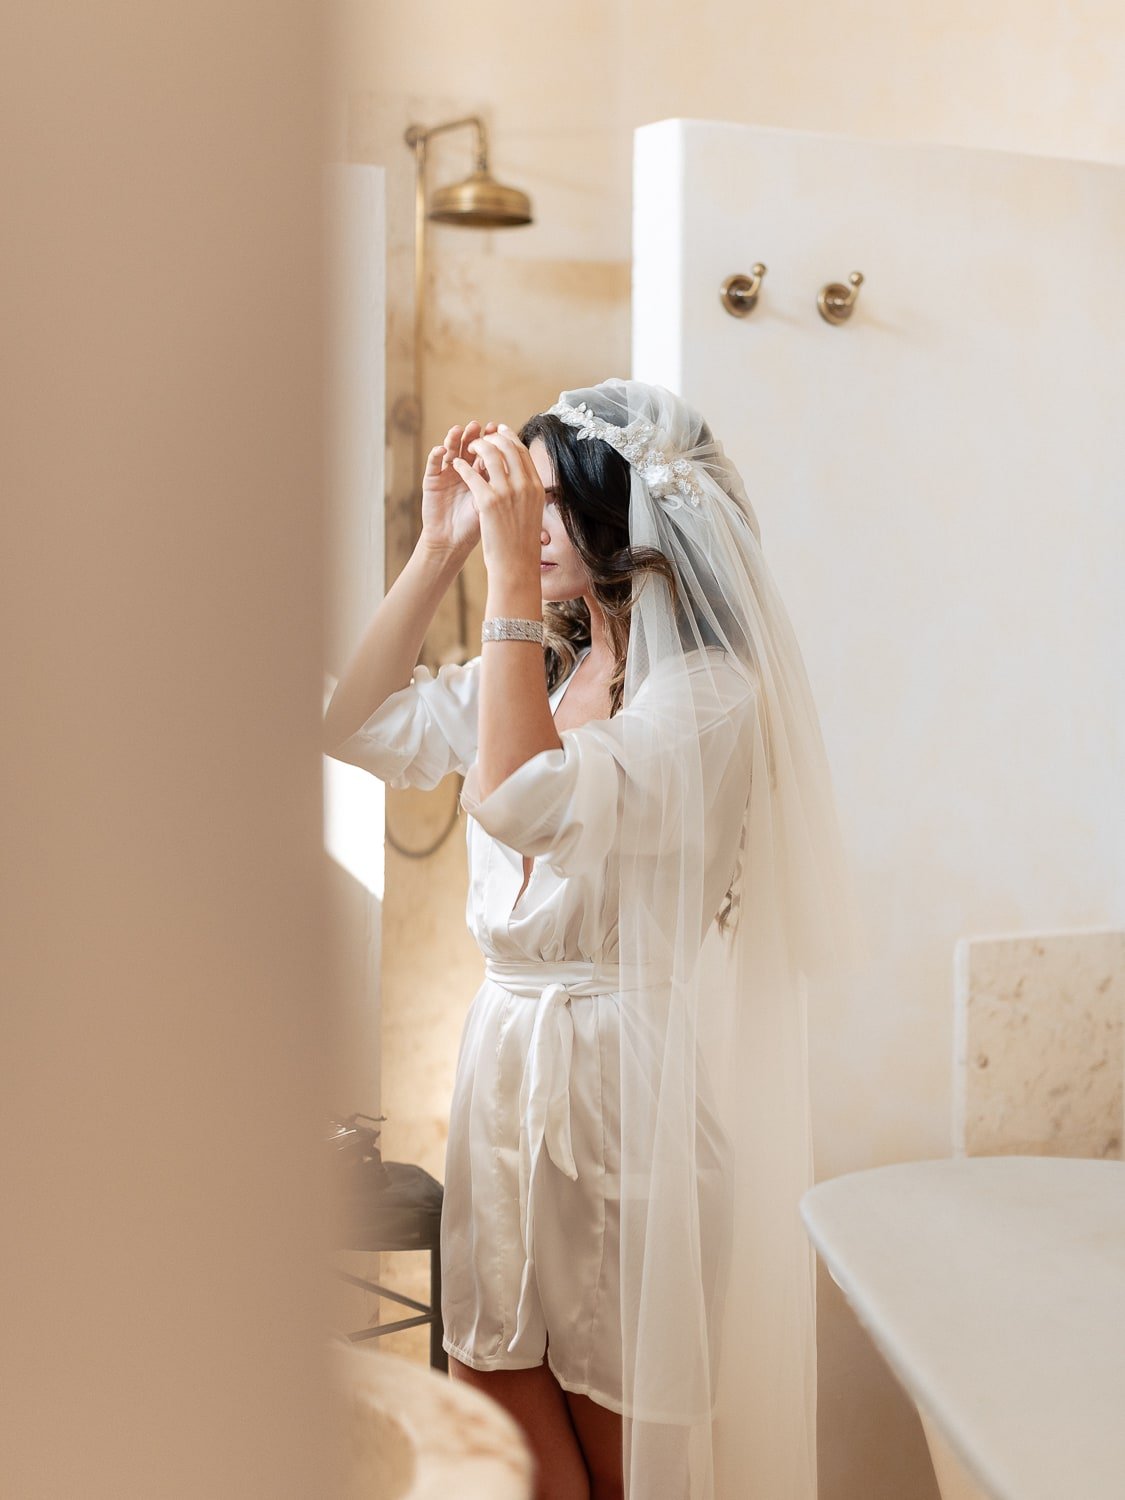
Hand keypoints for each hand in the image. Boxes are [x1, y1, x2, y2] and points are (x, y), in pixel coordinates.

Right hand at [419, 420, 498, 556]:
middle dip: (474, 435)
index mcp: (481, 474)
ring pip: (450, 450)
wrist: (453, 543)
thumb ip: (502, 485)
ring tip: (459, 430)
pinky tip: (440, 450)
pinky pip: (433, 465)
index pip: (487, 450)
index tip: (498, 429)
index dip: (492, 439)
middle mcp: (464, 470)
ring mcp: (446, 474)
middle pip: (468, 446)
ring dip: (454, 439)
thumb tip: (522, 468)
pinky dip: (435, 456)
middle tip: (478, 426)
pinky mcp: (431, 481)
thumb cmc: (476, 527)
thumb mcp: (492, 503)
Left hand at [449, 425, 544, 584]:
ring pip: (490, 455)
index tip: (499, 431)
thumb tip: (523, 477)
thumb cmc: (521, 542)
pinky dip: (463, 466)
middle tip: (480, 438)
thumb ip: (528, 492)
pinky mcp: (489, 501)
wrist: (516, 564)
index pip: (522, 452)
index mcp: (536, 487)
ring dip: (477, 447)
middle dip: (492, 438)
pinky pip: (472, 474)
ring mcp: (507, 492)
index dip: (509, 438)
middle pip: (507, 447)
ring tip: (468, 448)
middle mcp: (524, 486)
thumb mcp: (532, 512)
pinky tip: (456, 464)